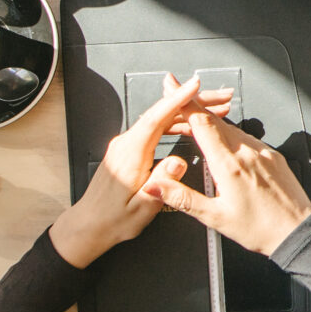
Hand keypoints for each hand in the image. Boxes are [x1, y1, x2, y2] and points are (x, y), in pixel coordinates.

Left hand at [52, 73, 235, 267]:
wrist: (89, 226)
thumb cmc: (112, 220)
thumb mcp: (141, 209)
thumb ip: (161, 184)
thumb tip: (178, 163)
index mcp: (129, 155)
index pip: (155, 118)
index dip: (176, 99)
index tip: (194, 86)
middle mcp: (126, 144)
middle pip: (162, 113)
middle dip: (193, 101)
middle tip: (221, 99)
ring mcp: (127, 144)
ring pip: (162, 119)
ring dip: (188, 112)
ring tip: (215, 110)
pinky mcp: (130, 149)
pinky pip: (156, 128)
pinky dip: (177, 122)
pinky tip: (191, 125)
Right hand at [144, 111, 310, 256]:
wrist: (298, 232)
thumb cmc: (260, 229)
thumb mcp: (214, 217)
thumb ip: (182, 198)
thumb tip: (155, 186)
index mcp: (230, 165)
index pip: (202, 123)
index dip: (184, 103)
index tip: (172, 85)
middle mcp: (247, 152)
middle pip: (215, 121)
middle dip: (194, 110)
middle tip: (178, 102)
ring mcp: (263, 152)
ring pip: (232, 129)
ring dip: (213, 124)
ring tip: (197, 127)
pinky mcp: (274, 156)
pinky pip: (248, 138)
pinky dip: (231, 136)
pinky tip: (226, 146)